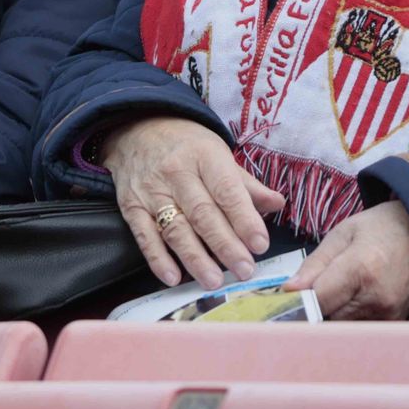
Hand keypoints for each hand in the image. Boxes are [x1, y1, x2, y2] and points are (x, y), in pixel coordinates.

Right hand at [100, 115, 284, 289]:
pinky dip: (158, 259)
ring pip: (175, 229)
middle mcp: (176, 173)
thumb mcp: (218, 153)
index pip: (227, 190)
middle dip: (225, 245)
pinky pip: (145, 236)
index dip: (244, 219)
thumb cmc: (186, 145)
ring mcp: (151, 191)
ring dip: (195, 258)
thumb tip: (277, 204)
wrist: (136, 128)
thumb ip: (246, 184)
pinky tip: (173, 277)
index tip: (260, 244)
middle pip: (203, 214)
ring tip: (214, 280)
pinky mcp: (131, 206)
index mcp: (204, 156)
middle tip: (244, 270)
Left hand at [284, 202, 408, 318]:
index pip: (317, 301)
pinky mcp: (395, 321)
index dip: (298, 299)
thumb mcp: (343, 233)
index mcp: (360, 269)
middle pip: (327, 317)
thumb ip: (314, 264)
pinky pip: (360, 326)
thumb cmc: (382, 227)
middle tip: (314, 288)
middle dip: (315, 306)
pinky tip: (355, 296)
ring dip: (333, 311)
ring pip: (342, 325)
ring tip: (340, 287)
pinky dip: (351, 315)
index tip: (288, 294)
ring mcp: (388, 313)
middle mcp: (376, 298)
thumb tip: (288, 291)